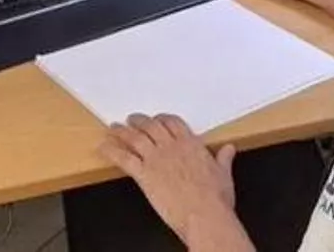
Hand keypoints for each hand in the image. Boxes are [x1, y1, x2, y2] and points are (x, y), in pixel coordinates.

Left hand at [98, 114, 240, 244]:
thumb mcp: (224, 174)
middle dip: (138, 121)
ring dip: (122, 131)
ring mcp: (156, 159)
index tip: (156, 119)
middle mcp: (171, 147)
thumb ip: (224, 159)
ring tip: (113, 128)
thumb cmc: (215, 198)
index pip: (172, 123)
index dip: (161, 119)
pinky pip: (124, 158)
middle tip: (131, 119)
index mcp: (191, 145)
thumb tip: (229, 149)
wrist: (204, 214)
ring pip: (135, 138)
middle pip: (150, 126)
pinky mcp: (144, 174)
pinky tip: (103, 147)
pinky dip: (112, 151)